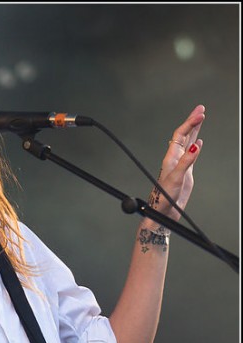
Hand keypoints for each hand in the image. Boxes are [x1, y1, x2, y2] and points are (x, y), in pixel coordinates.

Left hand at [148, 104, 204, 221]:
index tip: (201, 114)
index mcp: (171, 157)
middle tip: (201, 109)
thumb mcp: (176, 177)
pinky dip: (196, 146)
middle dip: (192, 121)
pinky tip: (199, 143)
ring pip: (188, 142)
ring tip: (200, 118)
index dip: (190, 123)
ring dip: (194, 130)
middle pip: (184, 134)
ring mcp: (180, 164)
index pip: (181, 134)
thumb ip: (186, 161)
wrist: (163, 211)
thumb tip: (196, 146)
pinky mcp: (185, 172)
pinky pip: (191, 154)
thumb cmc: (165, 197)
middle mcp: (175, 158)